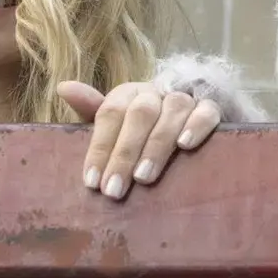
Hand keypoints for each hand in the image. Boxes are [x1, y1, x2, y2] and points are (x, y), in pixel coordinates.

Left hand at [57, 80, 220, 199]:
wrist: (195, 122)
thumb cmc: (147, 131)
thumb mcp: (119, 124)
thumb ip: (94, 111)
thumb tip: (63, 87)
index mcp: (130, 93)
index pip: (110, 111)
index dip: (100, 146)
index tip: (91, 182)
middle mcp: (158, 90)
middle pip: (140, 112)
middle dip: (124, 152)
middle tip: (113, 190)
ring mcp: (187, 97)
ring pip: (172, 110)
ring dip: (156, 144)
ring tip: (143, 178)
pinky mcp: (214, 106)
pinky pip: (208, 110)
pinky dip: (196, 125)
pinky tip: (185, 146)